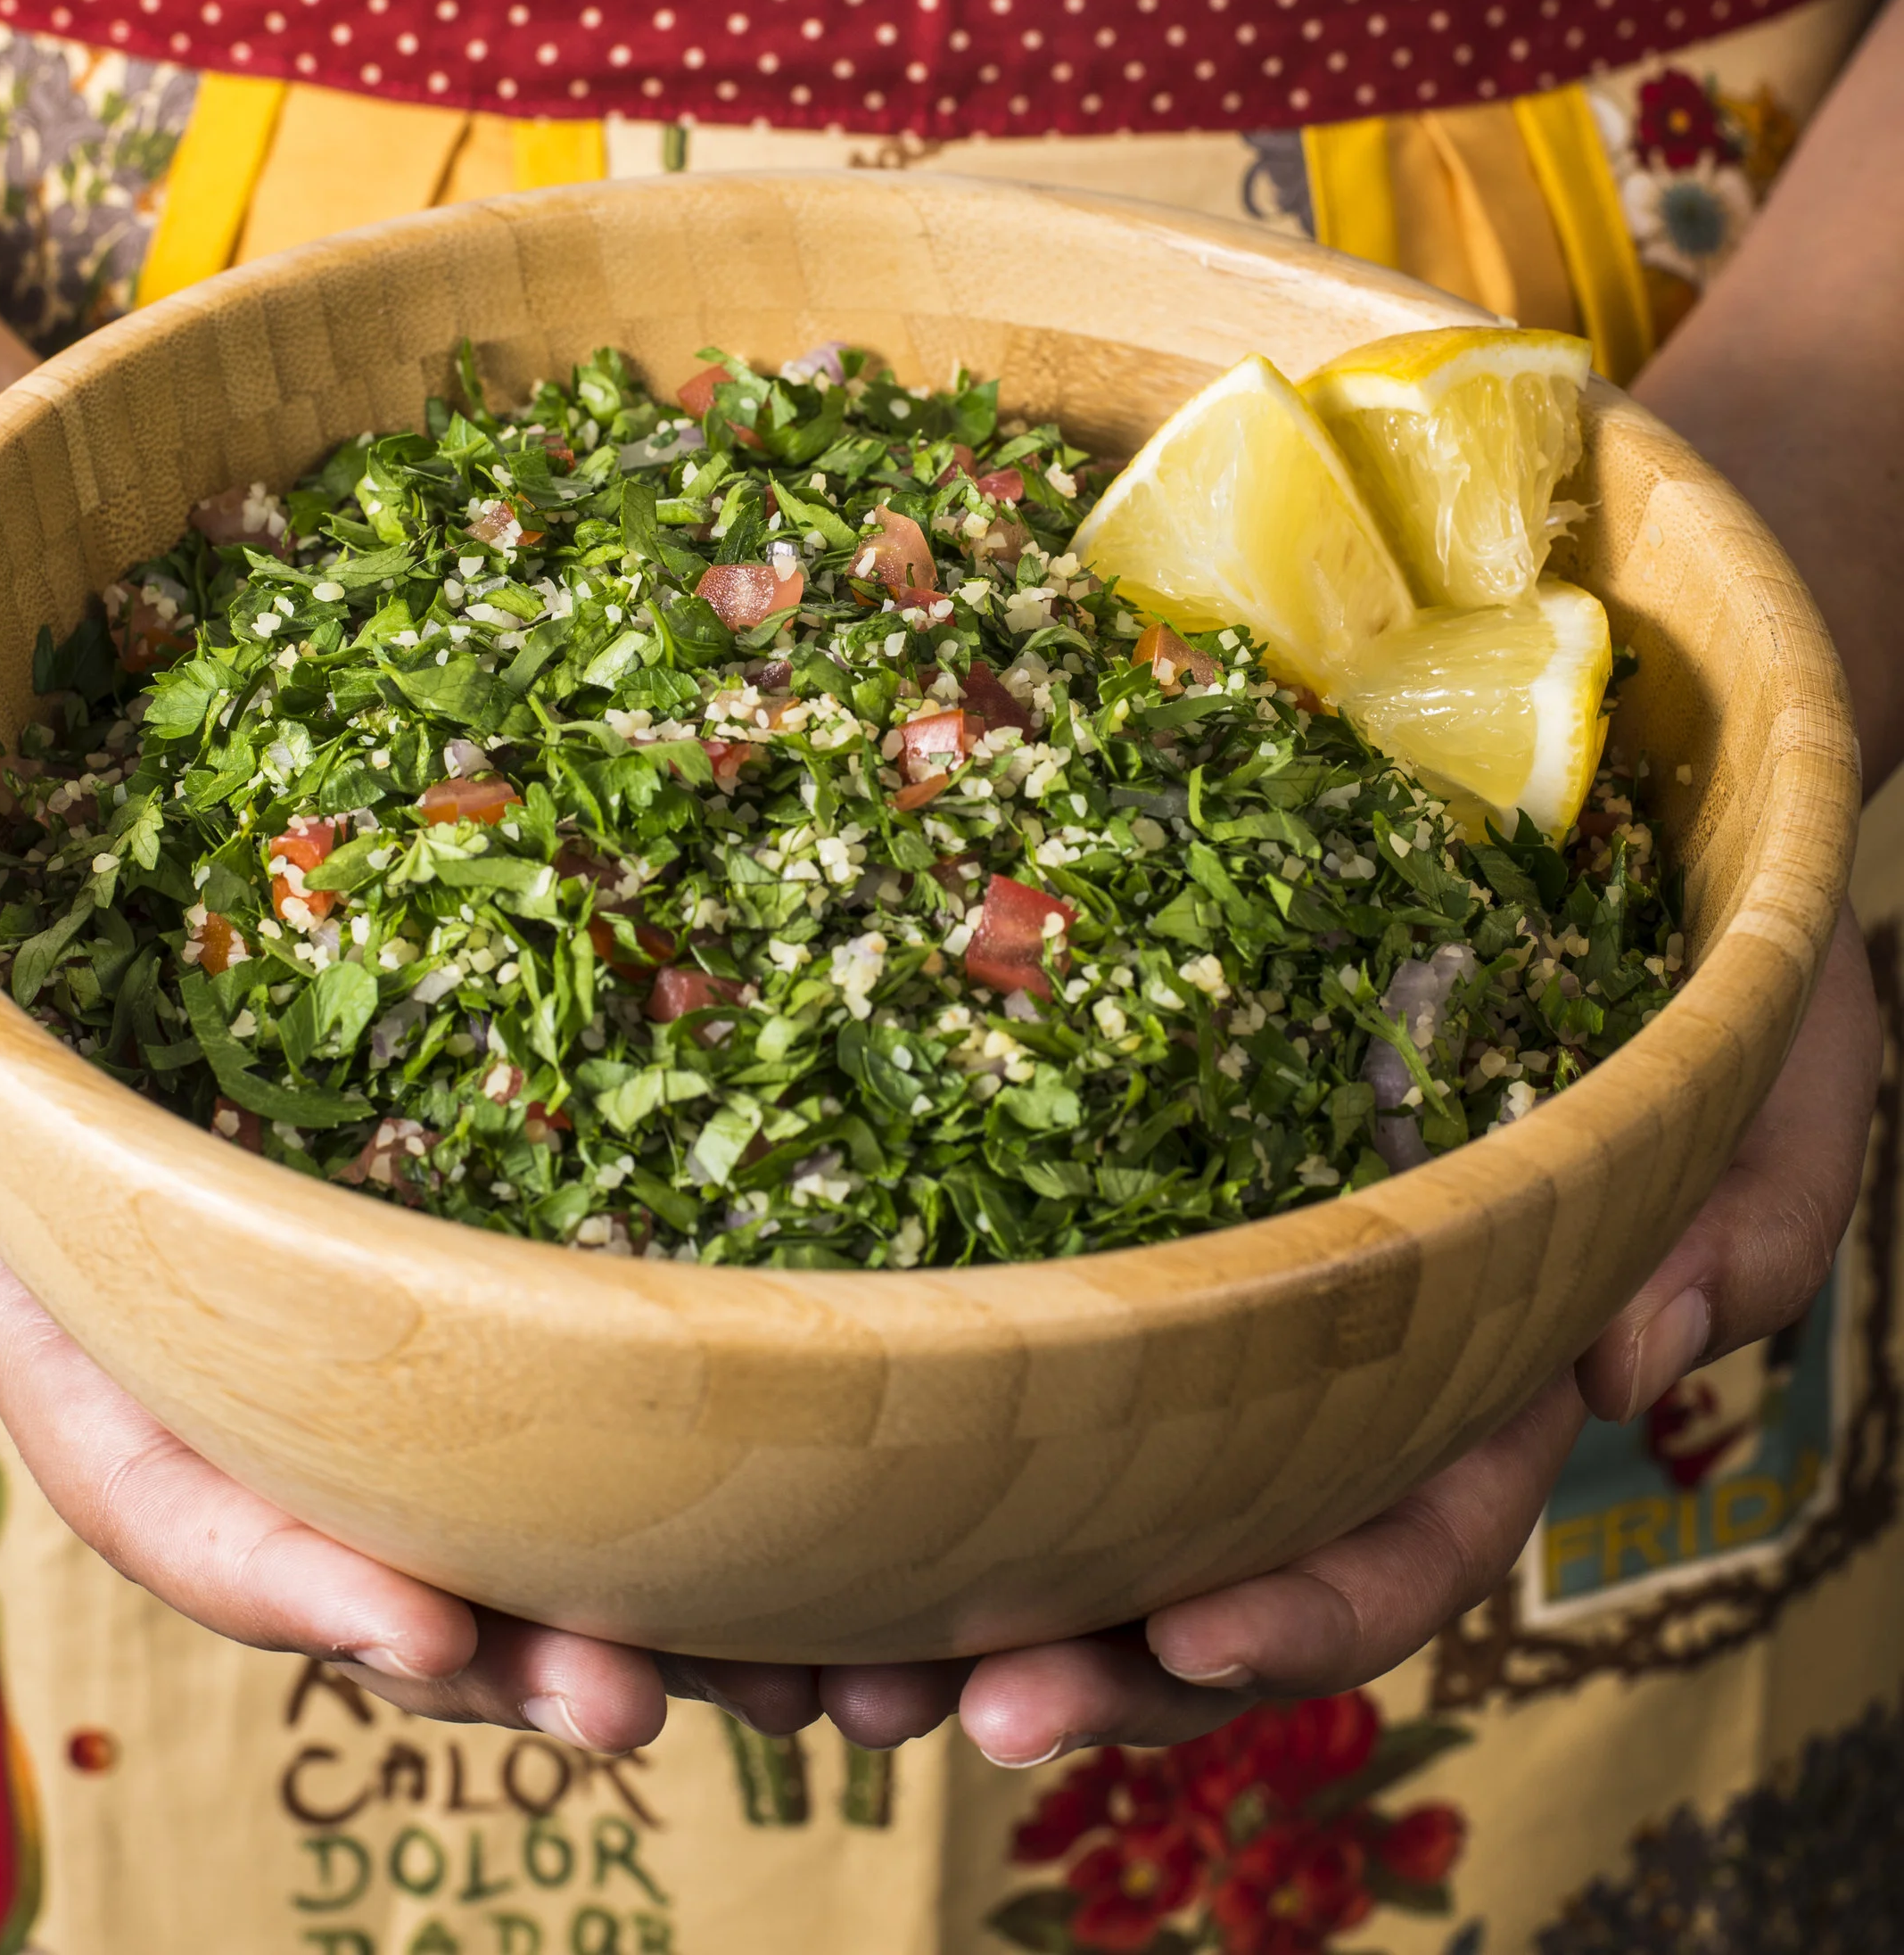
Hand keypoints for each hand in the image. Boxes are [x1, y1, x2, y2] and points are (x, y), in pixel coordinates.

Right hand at [0, 761, 830, 1748]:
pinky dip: (693, 1409)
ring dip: (630, 1572)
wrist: (26, 753)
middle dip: (492, 1632)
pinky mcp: (466, 1174)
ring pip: (496, 1458)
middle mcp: (237, 1322)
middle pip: (362, 1521)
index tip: (425, 1629)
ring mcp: (363, 1261)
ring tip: (789, 1653)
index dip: (283, 1573)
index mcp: (82, 1306)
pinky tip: (832, 1469)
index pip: (168, 1479)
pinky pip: (576, 1310)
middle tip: (635, 1693)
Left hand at [928, 905, 1879, 1766]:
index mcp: (1478, 1394)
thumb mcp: (1764, 1093)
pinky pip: (1042, 1351)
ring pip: (1104, 1496)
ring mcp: (1233, 1328)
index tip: (1188, 1633)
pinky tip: (819, 1457)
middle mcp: (1338, 1392)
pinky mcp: (1142, 1237)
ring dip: (970, 1586)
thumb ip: (1739, 1224)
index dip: (1307, 1608)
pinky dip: (939, 1422)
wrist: (1603, 878)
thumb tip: (1625, 1364)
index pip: (1402, 1541)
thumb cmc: (1690, 995)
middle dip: (1089, 1658)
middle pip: (1216, 1569)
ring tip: (835, 1658)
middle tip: (936, 1705)